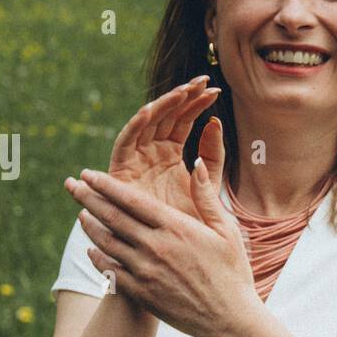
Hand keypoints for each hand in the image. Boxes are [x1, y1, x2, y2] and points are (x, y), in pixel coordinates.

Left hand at [63, 161, 259, 336]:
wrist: (229, 320)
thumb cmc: (232, 272)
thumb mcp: (227, 230)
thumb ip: (206, 196)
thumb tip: (197, 163)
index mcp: (176, 227)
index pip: (131, 200)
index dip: (106, 185)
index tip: (88, 174)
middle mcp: (155, 247)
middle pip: (112, 217)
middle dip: (88, 198)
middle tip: (71, 186)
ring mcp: (145, 272)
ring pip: (106, 243)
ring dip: (90, 226)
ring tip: (81, 215)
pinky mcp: (141, 293)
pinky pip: (110, 271)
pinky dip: (97, 258)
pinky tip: (92, 249)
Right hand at [106, 75, 224, 218]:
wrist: (174, 256)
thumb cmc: (191, 224)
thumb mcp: (208, 185)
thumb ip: (212, 157)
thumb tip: (214, 123)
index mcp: (171, 154)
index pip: (184, 120)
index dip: (197, 104)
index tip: (216, 90)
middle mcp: (152, 153)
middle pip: (166, 117)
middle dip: (182, 97)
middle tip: (201, 81)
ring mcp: (136, 160)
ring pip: (146, 124)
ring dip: (162, 105)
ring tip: (181, 91)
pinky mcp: (120, 171)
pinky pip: (125, 143)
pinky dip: (134, 126)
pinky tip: (149, 111)